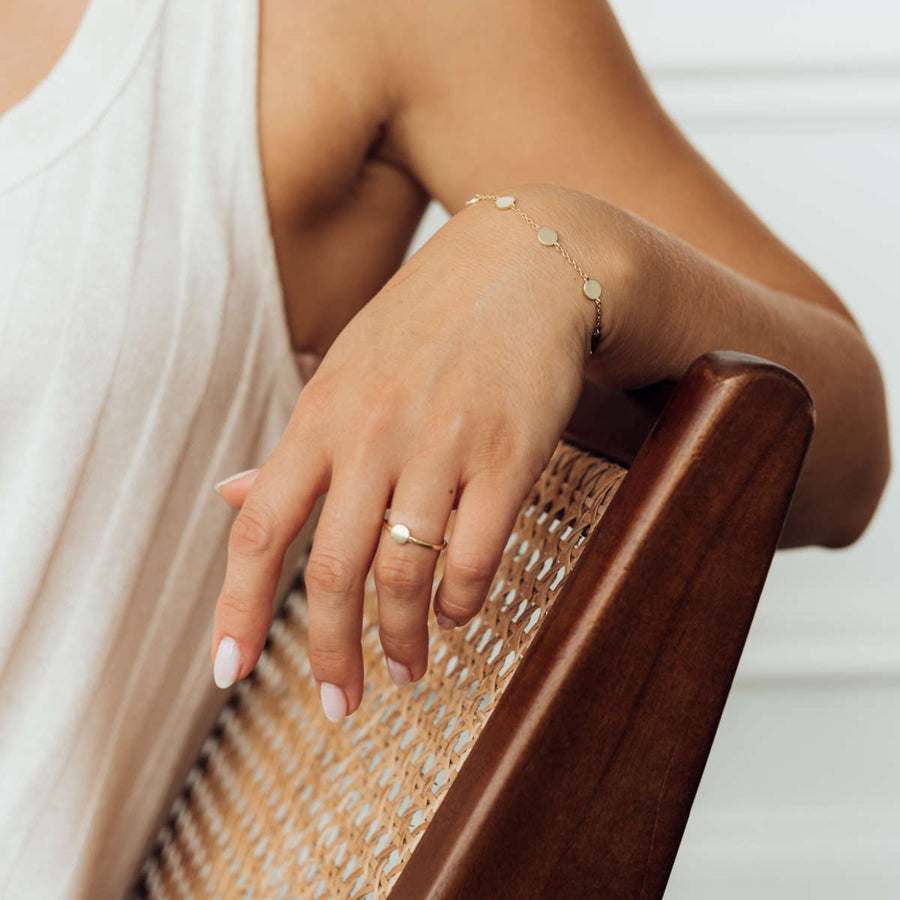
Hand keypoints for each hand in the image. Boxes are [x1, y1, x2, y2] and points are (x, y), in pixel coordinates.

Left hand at [210, 183, 617, 720]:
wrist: (526, 264)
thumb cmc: (429, 323)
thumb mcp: (346, 371)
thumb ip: (293, 444)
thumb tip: (229, 500)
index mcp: (321, 416)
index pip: (259, 529)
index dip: (237, 608)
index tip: (227, 672)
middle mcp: (372, 435)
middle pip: (331, 574)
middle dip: (328, 655)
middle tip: (337, 705)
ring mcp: (441, 446)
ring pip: (405, 576)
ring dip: (401, 643)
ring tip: (405, 674)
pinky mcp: (508, 455)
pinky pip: (476, 555)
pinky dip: (461, 601)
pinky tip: (456, 612)